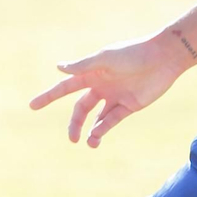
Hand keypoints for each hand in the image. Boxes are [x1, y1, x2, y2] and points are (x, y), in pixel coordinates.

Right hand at [29, 31, 191, 147]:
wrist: (163, 58)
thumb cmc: (133, 53)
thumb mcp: (106, 59)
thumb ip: (83, 66)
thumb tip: (59, 67)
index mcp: (92, 73)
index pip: (65, 87)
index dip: (49, 96)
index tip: (32, 106)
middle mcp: (101, 85)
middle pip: (81, 108)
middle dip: (74, 123)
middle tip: (72, 138)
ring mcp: (115, 96)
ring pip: (97, 118)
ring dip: (91, 131)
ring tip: (89, 143)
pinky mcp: (129, 105)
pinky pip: (112, 120)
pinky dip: (103, 129)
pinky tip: (98, 135)